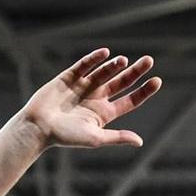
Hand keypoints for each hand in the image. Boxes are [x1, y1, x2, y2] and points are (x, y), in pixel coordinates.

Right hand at [18, 49, 161, 149]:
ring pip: (104, 72)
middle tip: (149, 60)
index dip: (144, 91)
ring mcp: (83, 86)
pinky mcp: (68, 78)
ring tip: (124, 60)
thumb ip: (117, 137)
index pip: (130, 100)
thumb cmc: (66, 136)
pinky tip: (106, 53)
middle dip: (135, 72)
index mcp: (106, 113)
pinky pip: (84, 65)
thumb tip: (140, 142)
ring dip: (114, 65)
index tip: (158, 80)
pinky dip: (94, 59)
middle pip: (121, 82)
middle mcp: (97, 98)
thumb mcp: (95, 138)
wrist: (37, 127)